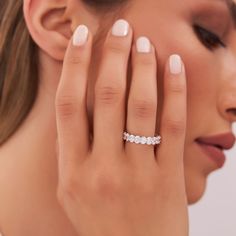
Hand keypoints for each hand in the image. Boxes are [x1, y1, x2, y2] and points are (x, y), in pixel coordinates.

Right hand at [55, 19, 188, 235]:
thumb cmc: (101, 222)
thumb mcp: (73, 190)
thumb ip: (73, 150)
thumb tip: (78, 108)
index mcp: (74, 169)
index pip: (69, 103)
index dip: (74, 65)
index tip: (82, 38)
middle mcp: (103, 167)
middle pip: (107, 96)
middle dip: (113, 55)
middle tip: (121, 28)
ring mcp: (138, 171)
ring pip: (141, 106)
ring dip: (143, 67)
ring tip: (144, 42)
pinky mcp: (169, 175)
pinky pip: (173, 125)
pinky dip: (174, 91)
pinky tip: (174, 67)